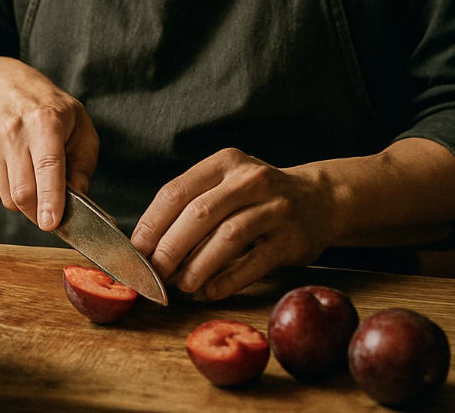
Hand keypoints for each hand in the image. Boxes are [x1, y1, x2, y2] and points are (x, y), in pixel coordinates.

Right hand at [0, 56, 99, 231]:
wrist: (2, 86)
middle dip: (39, 213)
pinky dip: (8, 190)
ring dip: (25, 201)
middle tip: (51, 214)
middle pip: (23, 192)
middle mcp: (14, 130)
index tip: (51, 223)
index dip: (50, 199)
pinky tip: (16, 167)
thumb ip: (83, 163)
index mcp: (46, 120)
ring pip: (7, 197)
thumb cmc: (48, 108)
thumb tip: (78, 198)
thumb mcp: (79, 124)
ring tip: (34, 177)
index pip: (48, 167)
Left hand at [130, 148, 332, 299]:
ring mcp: (274, 207)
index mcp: (224, 163)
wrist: (319, 199)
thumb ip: (192, 205)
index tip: (135, 250)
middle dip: (170, 247)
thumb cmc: (257, 197)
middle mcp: (249, 179)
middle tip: (155, 273)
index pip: (176, 191)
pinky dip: (228, 279)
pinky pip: (254, 262)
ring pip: (227, 237)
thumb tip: (147, 245)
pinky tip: (210, 290)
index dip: (151, 223)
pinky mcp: (292, 238)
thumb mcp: (226, 184)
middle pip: (199, 213)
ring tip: (182, 285)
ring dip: (198, 265)